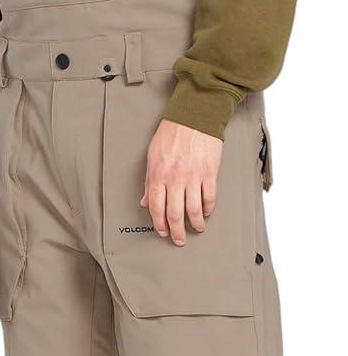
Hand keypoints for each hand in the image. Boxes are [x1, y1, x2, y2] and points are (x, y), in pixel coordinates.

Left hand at [140, 118, 223, 245]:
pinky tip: (206, 212)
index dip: (159, 224)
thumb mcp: (152, 156)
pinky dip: (208, 208)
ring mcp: (193, 177)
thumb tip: (146, 201)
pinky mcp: (209, 173)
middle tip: (179, 239)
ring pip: (194, 210)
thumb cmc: (171, 133)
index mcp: (158, 175)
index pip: (157, 208)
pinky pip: (209, 197)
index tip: (163, 232)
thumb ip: (149, 181)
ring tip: (196, 229)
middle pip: (175, 214)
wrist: (193, 116)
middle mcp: (175, 178)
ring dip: (195, 224)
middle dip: (177, 231)